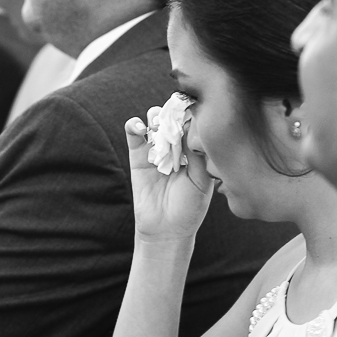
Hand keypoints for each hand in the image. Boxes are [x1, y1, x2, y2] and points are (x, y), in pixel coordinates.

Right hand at [125, 116, 214, 243]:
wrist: (167, 230)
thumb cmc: (190, 207)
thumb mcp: (202, 181)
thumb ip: (198, 155)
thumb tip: (193, 126)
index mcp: (194, 150)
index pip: (193, 124)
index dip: (191, 113)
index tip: (192, 106)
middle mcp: (176, 147)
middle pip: (173, 119)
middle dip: (173, 112)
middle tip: (175, 115)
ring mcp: (156, 150)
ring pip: (154, 122)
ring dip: (156, 116)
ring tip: (158, 121)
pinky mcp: (137, 156)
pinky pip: (134, 135)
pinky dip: (135, 126)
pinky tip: (140, 127)